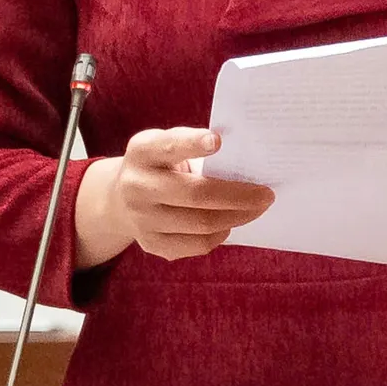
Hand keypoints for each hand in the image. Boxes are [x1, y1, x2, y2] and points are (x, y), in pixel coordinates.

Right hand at [107, 127, 274, 260]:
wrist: (119, 198)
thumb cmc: (161, 164)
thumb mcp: (167, 145)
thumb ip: (194, 146)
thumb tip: (246, 162)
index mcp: (143, 151)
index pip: (169, 146)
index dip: (192, 143)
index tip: (218, 140)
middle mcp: (137, 186)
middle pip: (195, 194)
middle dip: (238, 195)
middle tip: (267, 195)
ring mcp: (142, 219)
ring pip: (201, 224)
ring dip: (237, 216)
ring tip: (257, 208)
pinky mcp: (151, 244)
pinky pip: (196, 245)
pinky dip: (220, 234)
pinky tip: (230, 223)